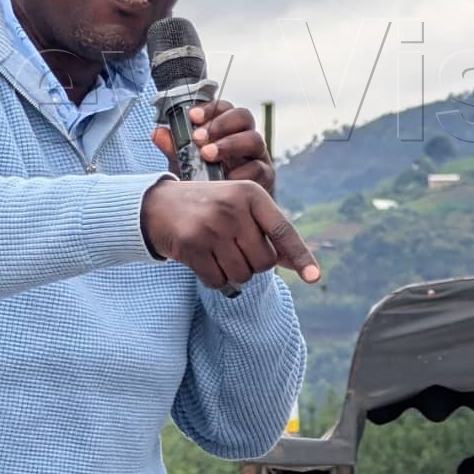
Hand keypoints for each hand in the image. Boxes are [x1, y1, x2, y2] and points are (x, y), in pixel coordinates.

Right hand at [140, 178, 320, 288]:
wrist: (159, 204)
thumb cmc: (209, 207)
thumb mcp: (240, 207)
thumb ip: (267, 232)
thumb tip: (297, 264)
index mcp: (251, 193)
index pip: (282, 230)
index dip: (300, 256)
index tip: (314, 277)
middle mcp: (233, 207)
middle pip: (264, 262)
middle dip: (253, 263)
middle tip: (234, 249)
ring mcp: (211, 226)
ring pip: (242, 274)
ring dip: (233, 272)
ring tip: (217, 251)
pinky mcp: (192, 245)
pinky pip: (218, 281)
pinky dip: (214, 278)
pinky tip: (203, 260)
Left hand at [152, 101, 274, 194]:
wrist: (220, 215)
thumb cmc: (204, 182)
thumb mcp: (185, 164)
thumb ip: (174, 148)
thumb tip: (157, 133)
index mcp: (228, 129)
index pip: (224, 108)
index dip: (210, 108)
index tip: (192, 117)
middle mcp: (245, 138)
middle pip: (243, 117)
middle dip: (220, 124)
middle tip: (199, 138)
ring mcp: (258, 156)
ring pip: (254, 139)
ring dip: (229, 144)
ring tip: (207, 155)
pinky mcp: (266, 178)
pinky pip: (260, 169)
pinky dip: (241, 172)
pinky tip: (225, 178)